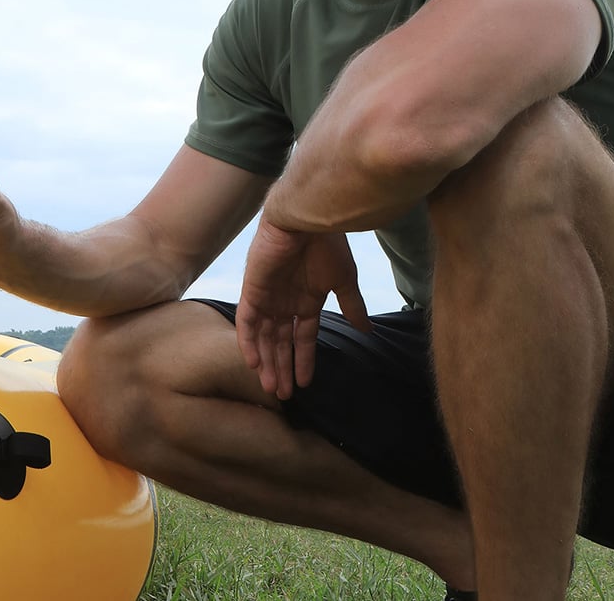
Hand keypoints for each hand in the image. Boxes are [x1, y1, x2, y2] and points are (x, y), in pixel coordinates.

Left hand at [237, 219, 370, 399]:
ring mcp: (267, 297)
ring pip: (263, 337)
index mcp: (306, 300)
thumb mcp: (343, 280)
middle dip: (282, 368)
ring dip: (267, 362)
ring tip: (271, 387)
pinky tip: (255, 363)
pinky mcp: (252, 290)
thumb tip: (367, 330)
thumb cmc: (328, 244)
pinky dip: (249, 342)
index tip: (306, 384)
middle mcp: (285, 302)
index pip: (303, 337)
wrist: (307, 217)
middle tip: (283, 395)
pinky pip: (246, 322)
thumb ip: (351, 306)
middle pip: (280, 342)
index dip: (304, 360)